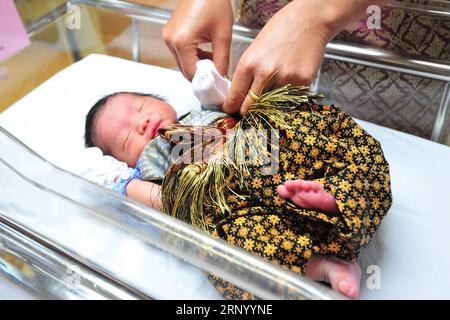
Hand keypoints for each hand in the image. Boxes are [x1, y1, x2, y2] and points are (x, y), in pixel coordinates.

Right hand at [162, 0, 232, 80]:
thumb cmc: (213, 2)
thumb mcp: (223, 35)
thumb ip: (222, 60)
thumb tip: (222, 78)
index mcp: (181, 42)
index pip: (191, 74)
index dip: (205, 82)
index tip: (217, 86)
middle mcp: (170, 40)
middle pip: (185, 70)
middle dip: (202, 75)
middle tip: (218, 75)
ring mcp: (168, 37)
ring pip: (183, 63)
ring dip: (197, 66)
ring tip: (214, 61)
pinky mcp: (170, 33)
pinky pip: (180, 54)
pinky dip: (193, 58)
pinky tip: (206, 53)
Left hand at [222, 0, 334, 114]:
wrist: (309, 21)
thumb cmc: (281, 31)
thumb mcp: (255, 49)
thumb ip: (248, 72)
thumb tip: (240, 95)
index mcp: (249, 63)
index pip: (235, 96)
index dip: (232, 106)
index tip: (231, 110)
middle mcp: (265, 73)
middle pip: (251, 106)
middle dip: (248, 111)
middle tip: (249, 111)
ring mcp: (284, 79)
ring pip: (271, 104)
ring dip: (271, 101)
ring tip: (276, 83)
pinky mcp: (302, 83)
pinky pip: (291, 99)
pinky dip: (288, 94)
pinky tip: (291, 78)